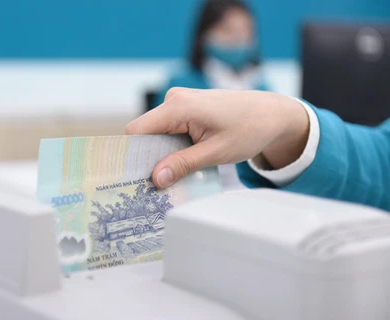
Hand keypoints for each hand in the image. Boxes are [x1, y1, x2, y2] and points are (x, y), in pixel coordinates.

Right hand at [126, 88, 309, 188]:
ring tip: (174, 175)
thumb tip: (155, 179)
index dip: (133, 155)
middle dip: (149, 158)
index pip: (136, 131)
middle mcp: (174, 100)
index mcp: (178, 106)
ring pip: (157, 133)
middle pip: (145, 133)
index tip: (135, 179)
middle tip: (155, 185)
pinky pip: (168, 129)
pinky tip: (183, 161)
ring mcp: (180, 103)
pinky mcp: (187, 109)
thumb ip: (183, 164)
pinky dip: (172, 147)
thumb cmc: (250, 129)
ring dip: (163, 154)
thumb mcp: (216, 152)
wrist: (273, 114)